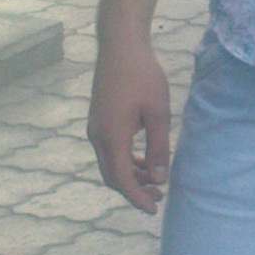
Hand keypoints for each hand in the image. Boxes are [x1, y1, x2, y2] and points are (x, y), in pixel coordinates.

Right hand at [88, 40, 171, 213]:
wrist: (120, 45)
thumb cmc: (142, 75)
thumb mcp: (158, 112)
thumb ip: (158, 147)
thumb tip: (159, 178)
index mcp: (112, 137)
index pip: (122, 179)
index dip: (137, 197)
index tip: (154, 208)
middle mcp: (98, 136)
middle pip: (112, 175)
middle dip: (134, 189)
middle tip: (158, 196)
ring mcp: (95, 127)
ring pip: (110, 162)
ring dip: (130, 174)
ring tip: (153, 179)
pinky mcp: (99, 118)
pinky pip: (109, 149)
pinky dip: (125, 159)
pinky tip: (142, 157)